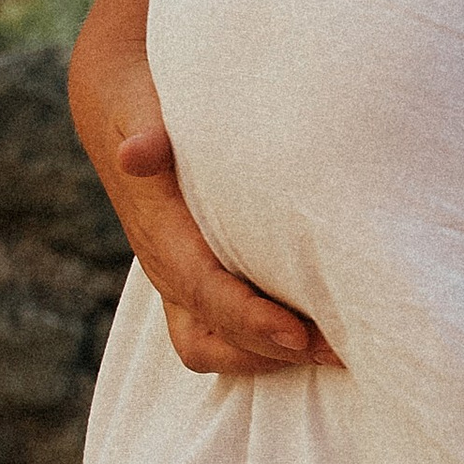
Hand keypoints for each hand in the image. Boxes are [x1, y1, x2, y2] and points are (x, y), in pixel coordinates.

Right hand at [68, 38, 336, 379]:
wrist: (122, 114)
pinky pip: (217, 333)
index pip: (203, 289)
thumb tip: (136, 152)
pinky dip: (261, 344)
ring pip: (210, 344)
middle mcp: (164, 265)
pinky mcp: (193, 280)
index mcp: (158, 229)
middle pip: (210, 333)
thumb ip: (147, 130)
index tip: (299, 333)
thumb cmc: (146, 106)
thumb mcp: (144, 107)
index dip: (250, 318)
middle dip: (271, 349)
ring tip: (336, 351)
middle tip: (342, 349)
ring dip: (268, 356)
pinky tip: (315, 335)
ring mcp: (176, 279)